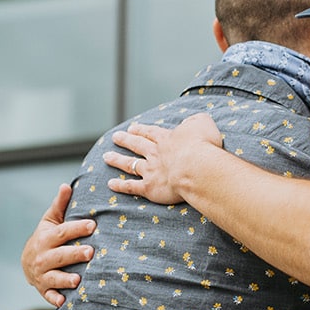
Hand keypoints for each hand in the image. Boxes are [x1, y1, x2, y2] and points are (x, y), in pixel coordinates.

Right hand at [21, 183, 95, 306]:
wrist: (28, 263)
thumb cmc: (46, 238)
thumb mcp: (50, 221)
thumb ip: (60, 205)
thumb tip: (67, 185)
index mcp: (46, 238)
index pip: (62, 232)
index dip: (77, 228)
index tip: (93, 225)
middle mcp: (42, 257)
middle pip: (60, 255)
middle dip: (74, 254)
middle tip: (91, 251)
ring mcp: (42, 275)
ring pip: (54, 277)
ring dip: (65, 279)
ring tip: (78, 280)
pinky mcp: (44, 290)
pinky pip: (49, 296)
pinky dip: (55, 299)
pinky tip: (63, 302)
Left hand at [104, 113, 224, 204]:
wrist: (197, 168)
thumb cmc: (203, 146)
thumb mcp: (202, 124)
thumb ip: (195, 121)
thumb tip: (191, 122)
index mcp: (166, 139)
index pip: (150, 132)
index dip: (141, 130)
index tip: (132, 128)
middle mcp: (155, 153)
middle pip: (136, 145)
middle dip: (126, 140)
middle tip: (116, 137)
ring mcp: (150, 171)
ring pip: (130, 164)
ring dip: (117, 160)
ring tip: (107, 157)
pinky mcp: (149, 188)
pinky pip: (131, 186)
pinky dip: (120, 186)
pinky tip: (111, 184)